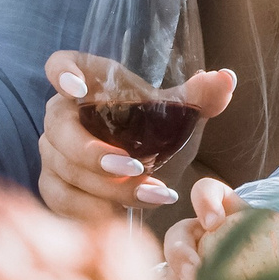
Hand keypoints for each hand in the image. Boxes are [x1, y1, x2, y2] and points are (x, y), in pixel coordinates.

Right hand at [39, 49, 233, 216]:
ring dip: (106, 187)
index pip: (60, 64)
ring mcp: (53, 153)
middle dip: (92, 153)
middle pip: (59, 129)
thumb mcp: (181, 114)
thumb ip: (201, 96)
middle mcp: (62, 115)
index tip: (78, 89)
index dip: (62, 73)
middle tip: (132, 167)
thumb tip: (225, 78)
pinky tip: (125, 215)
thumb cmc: (157, 130)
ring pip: (64, 169)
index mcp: (90, 84)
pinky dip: (92, 210)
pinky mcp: (54, 186)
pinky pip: (60, 199)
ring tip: (151, 195)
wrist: (150, 169)